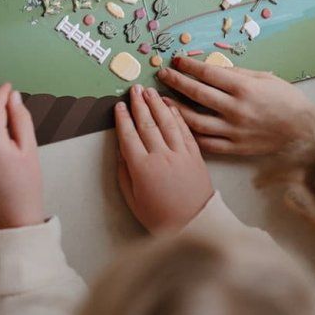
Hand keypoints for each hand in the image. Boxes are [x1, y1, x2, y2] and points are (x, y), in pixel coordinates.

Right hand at [115, 85, 213, 232]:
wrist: (196, 225)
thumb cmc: (161, 218)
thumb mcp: (134, 201)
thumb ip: (125, 174)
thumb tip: (121, 152)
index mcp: (142, 169)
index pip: (129, 136)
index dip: (123, 119)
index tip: (119, 106)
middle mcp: (161, 156)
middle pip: (147, 124)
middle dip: (139, 104)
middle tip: (134, 89)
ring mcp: (181, 154)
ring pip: (167, 122)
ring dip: (157, 104)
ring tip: (150, 91)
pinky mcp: (196, 155)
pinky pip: (185, 130)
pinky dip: (177, 116)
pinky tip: (171, 106)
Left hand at [155, 56, 314, 155]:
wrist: (305, 131)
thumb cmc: (287, 100)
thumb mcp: (264, 78)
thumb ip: (236, 73)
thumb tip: (209, 68)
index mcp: (244, 88)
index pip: (207, 74)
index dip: (188, 66)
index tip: (175, 60)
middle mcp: (236, 109)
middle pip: (196, 94)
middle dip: (175, 82)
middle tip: (161, 75)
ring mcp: (234, 131)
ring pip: (196, 121)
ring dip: (175, 110)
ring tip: (162, 102)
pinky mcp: (236, 148)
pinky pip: (206, 143)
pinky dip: (190, 135)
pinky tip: (178, 127)